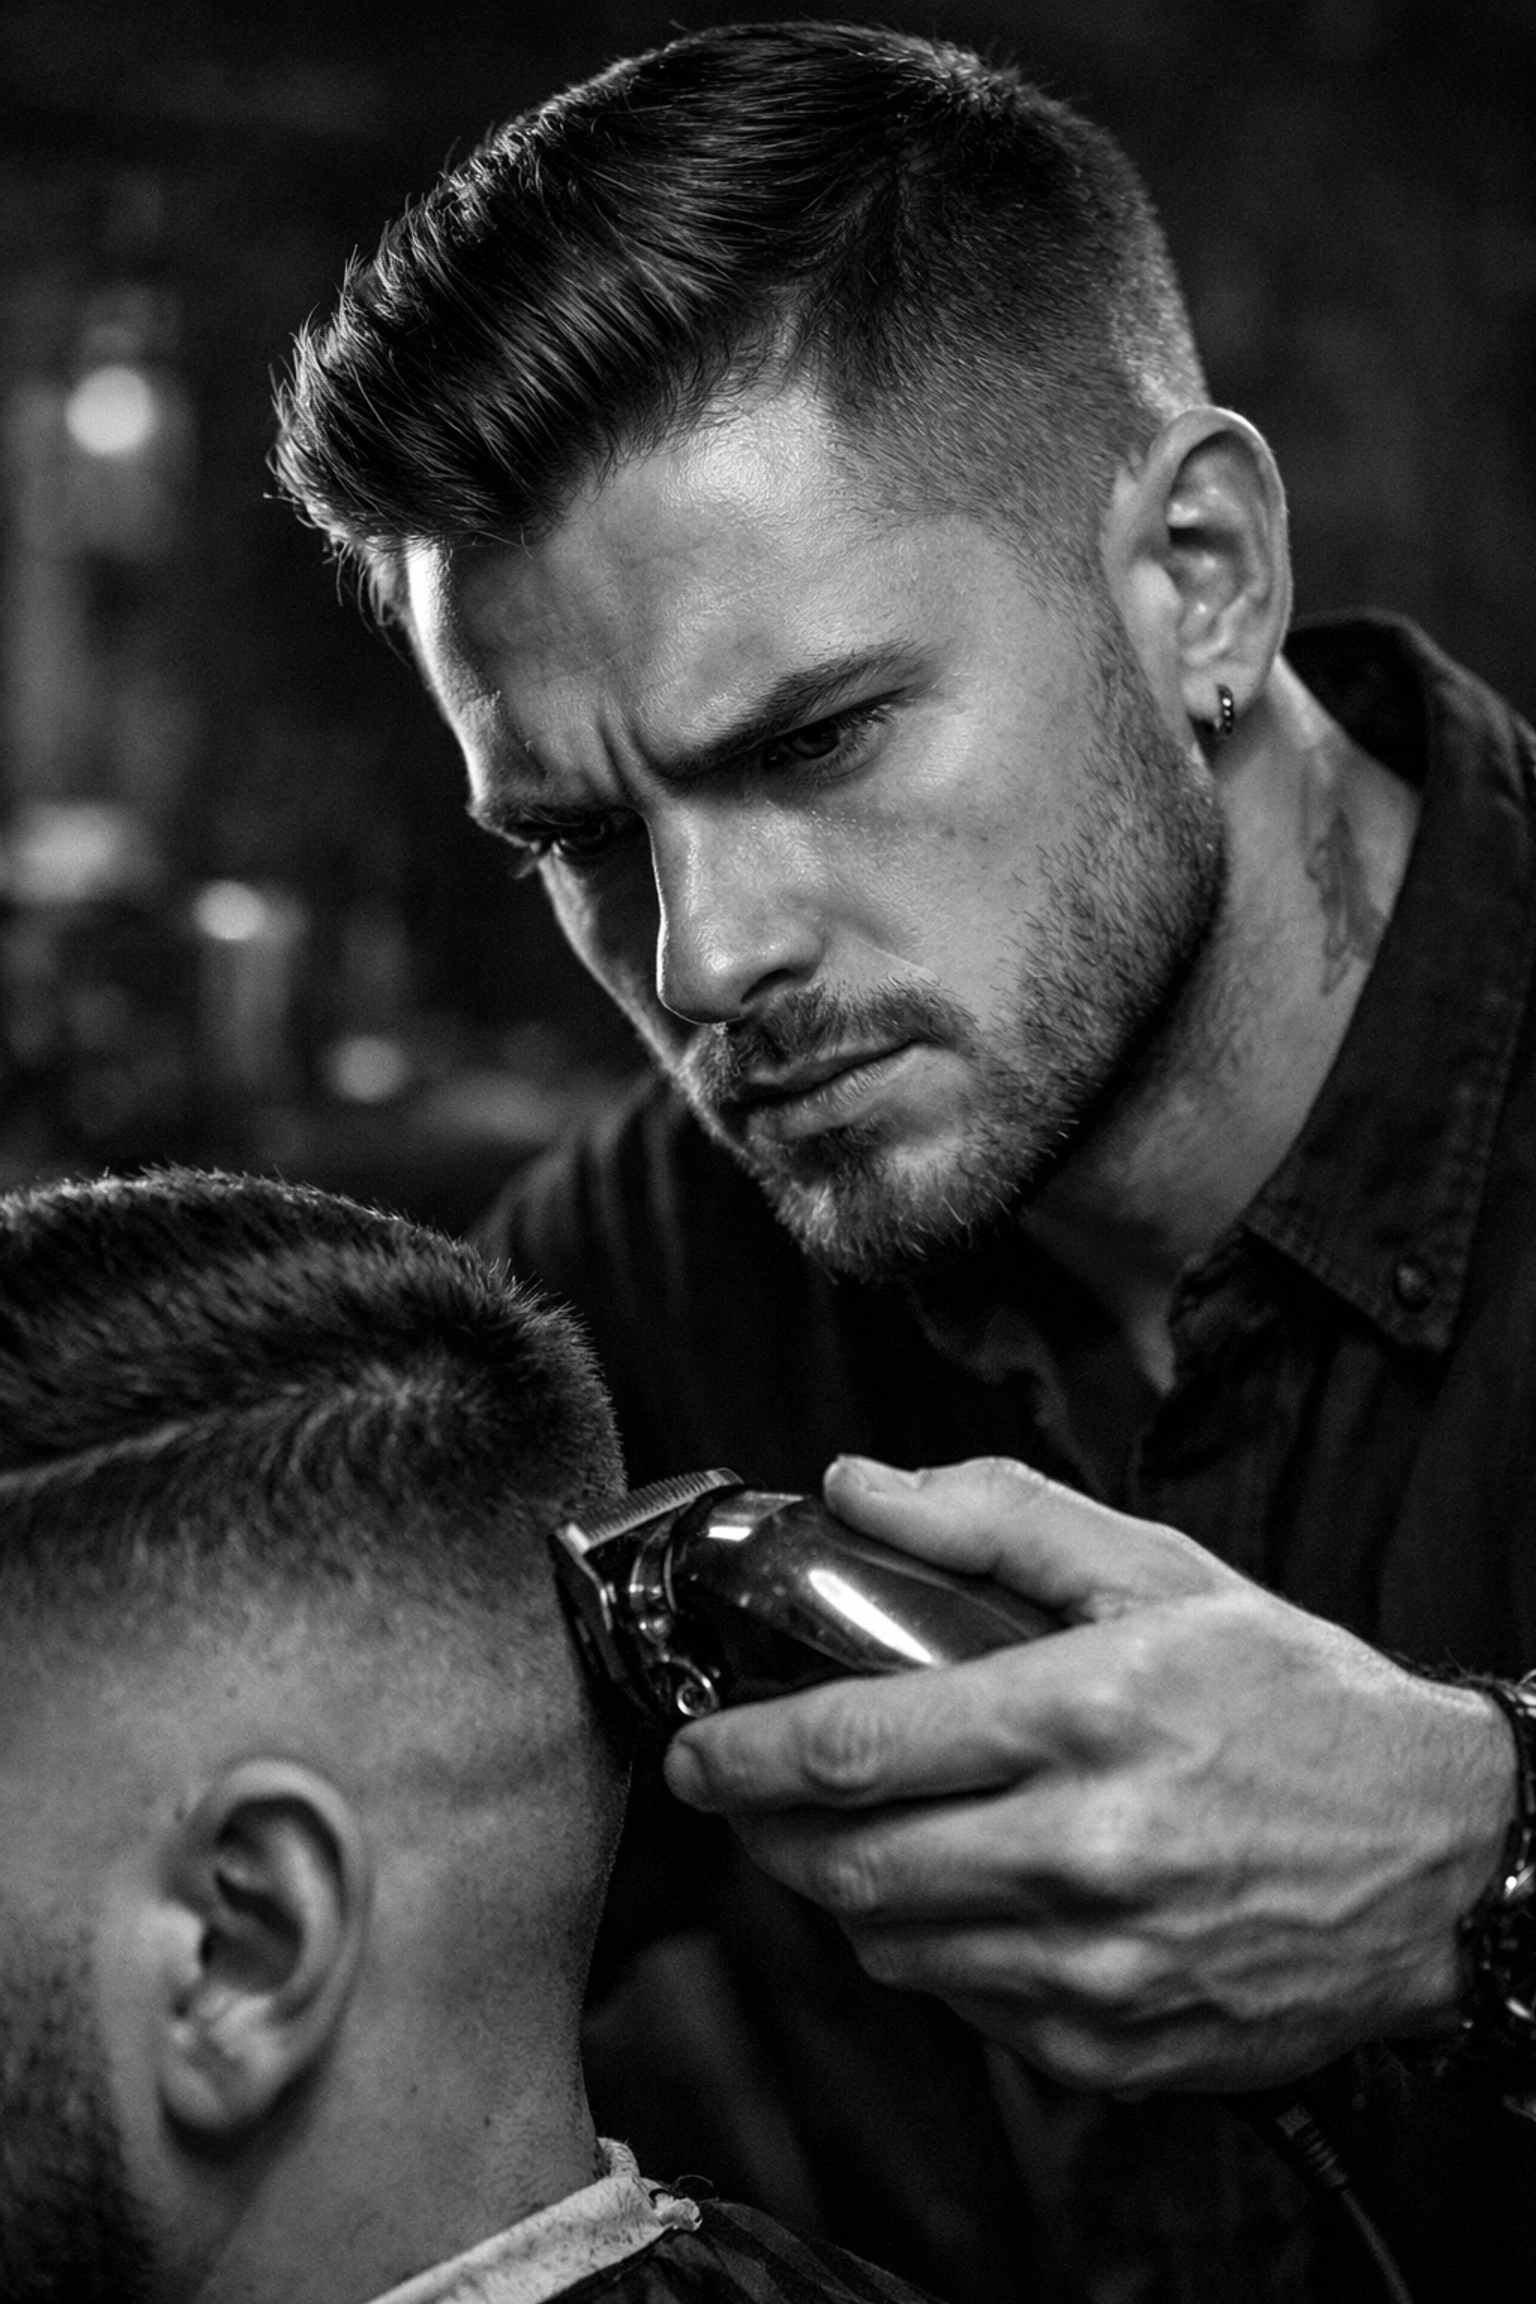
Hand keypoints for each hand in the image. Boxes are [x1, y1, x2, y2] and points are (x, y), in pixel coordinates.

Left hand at [663, 1454, 1513, 2092]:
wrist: (1439, 1849)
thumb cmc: (1296, 1698)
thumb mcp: (1157, 1568)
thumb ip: (993, 1517)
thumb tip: (855, 1488)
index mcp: (1087, 1714)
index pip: (853, 1747)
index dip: (742, 1752)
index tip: (698, 1746)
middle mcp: (1088, 1851)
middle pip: (848, 1864)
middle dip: (764, 1830)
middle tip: (744, 1794)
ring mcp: (1103, 1964)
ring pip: (895, 1947)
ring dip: (843, 1892)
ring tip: (853, 1836)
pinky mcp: (1119, 2042)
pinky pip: (970, 2012)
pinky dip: (934, 1955)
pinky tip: (958, 1896)